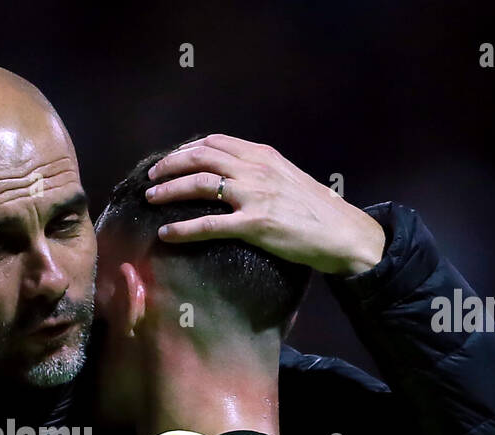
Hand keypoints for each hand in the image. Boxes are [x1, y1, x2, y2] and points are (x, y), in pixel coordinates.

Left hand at [146, 134, 384, 275]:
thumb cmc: (316, 209)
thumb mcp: (287, 177)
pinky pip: (209, 224)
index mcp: (263, 155)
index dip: (187, 148)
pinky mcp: (255, 224)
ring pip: (200, 184)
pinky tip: (167, 233)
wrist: (343, 232)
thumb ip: (260, 171)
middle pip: (200, 157)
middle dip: (170, 165)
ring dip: (169, 190)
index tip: (171, 159)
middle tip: (151, 177)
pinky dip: (183, 228)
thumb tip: (233, 174)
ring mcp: (255, 196)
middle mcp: (256, 169)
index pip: (215, 141)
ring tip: (151, 199)